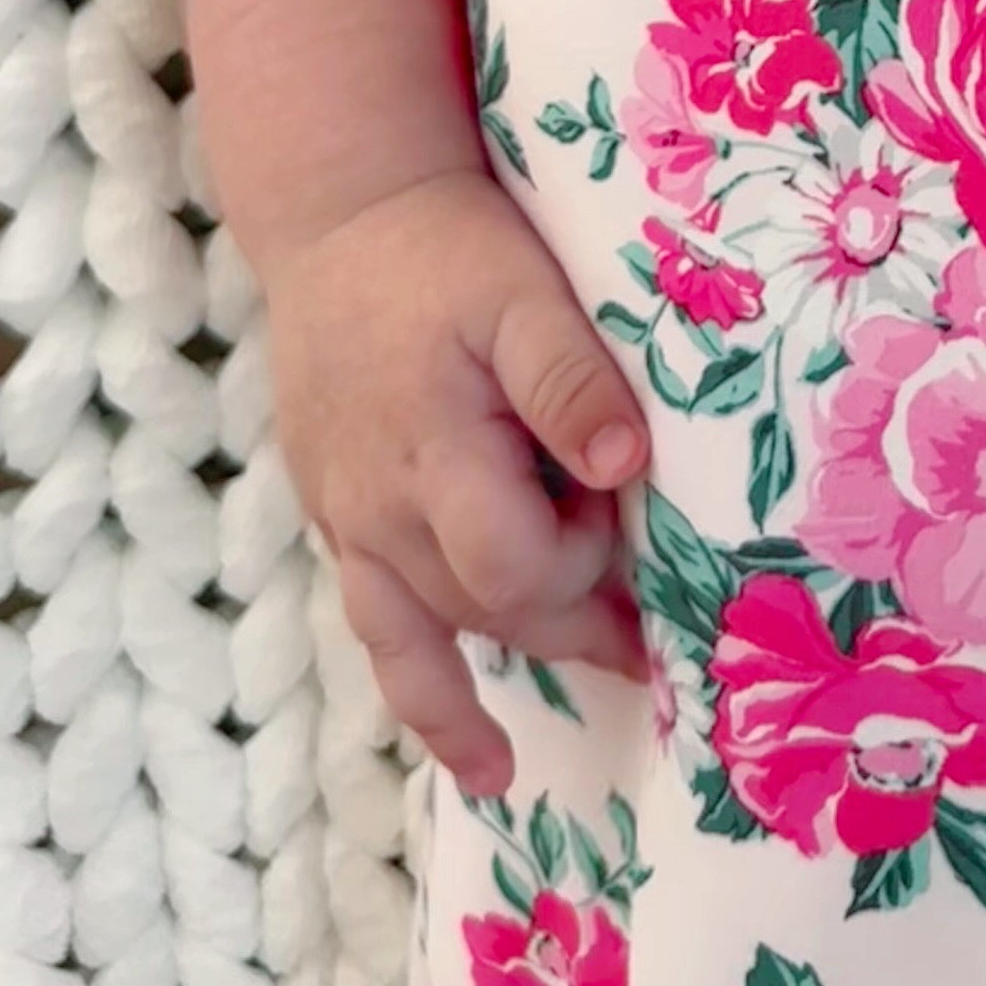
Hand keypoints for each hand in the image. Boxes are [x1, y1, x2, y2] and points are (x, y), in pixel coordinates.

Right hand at [260, 166, 652, 799]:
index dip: (579, 564)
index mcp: (433, 455)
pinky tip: (456, 745)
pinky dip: (415, 688)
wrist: (342, 215)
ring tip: (508, 770)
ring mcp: (349, 520)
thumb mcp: (522, 290)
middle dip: (567, 624)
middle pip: (480, 610)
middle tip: (649, 635)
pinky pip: (374, 623)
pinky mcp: (337, 516)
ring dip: (472, 702)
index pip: (513, 566)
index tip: (626, 513)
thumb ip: (571, 380)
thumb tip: (627, 470)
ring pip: (416, 640)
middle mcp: (380, 508)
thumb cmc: (446, 247)